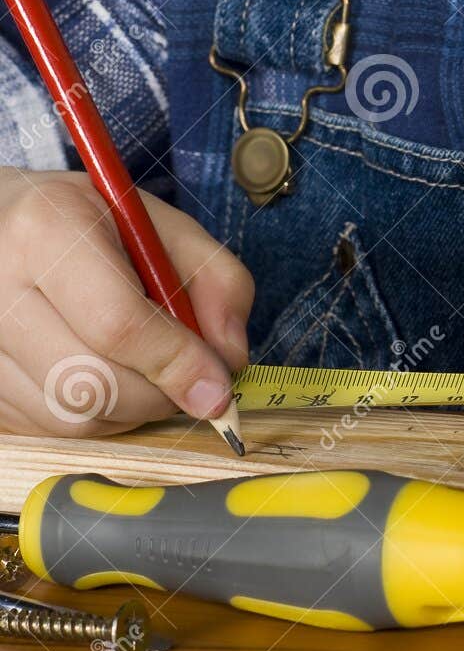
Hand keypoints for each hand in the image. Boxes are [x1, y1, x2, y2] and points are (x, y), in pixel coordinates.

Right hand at [0, 168, 254, 436]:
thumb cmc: (87, 221)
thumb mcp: (158, 222)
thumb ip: (213, 277)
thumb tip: (230, 356)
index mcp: (45, 232)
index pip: (116, 323)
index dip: (175, 362)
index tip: (217, 386)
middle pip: (92, 383)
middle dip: (158, 393)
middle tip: (186, 374)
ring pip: (70, 418)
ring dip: (129, 409)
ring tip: (142, 366)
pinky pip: (49, 429)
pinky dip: (94, 415)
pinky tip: (103, 374)